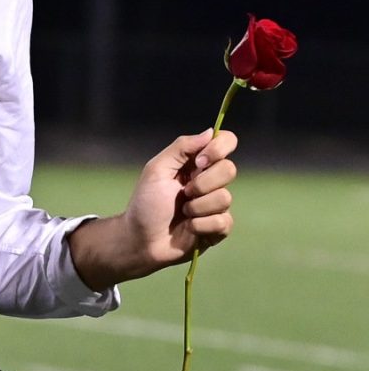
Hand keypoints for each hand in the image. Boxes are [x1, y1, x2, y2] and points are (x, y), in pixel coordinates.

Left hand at [69, 129, 237, 289]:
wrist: (141, 239)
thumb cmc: (146, 203)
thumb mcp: (157, 169)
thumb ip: (182, 148)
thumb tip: (211, 131)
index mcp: (195, 163)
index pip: (225, 143)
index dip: (218, 149)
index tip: (200, 161)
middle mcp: (209, 181)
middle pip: (229, 169)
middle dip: (203, 183)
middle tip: (183, 192)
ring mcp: (215, 205)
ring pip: (225, 198)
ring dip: (197, 207)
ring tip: (182, 212)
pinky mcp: (218, 228)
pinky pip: (223, 221)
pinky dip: (201, 225)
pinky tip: (189, 228)